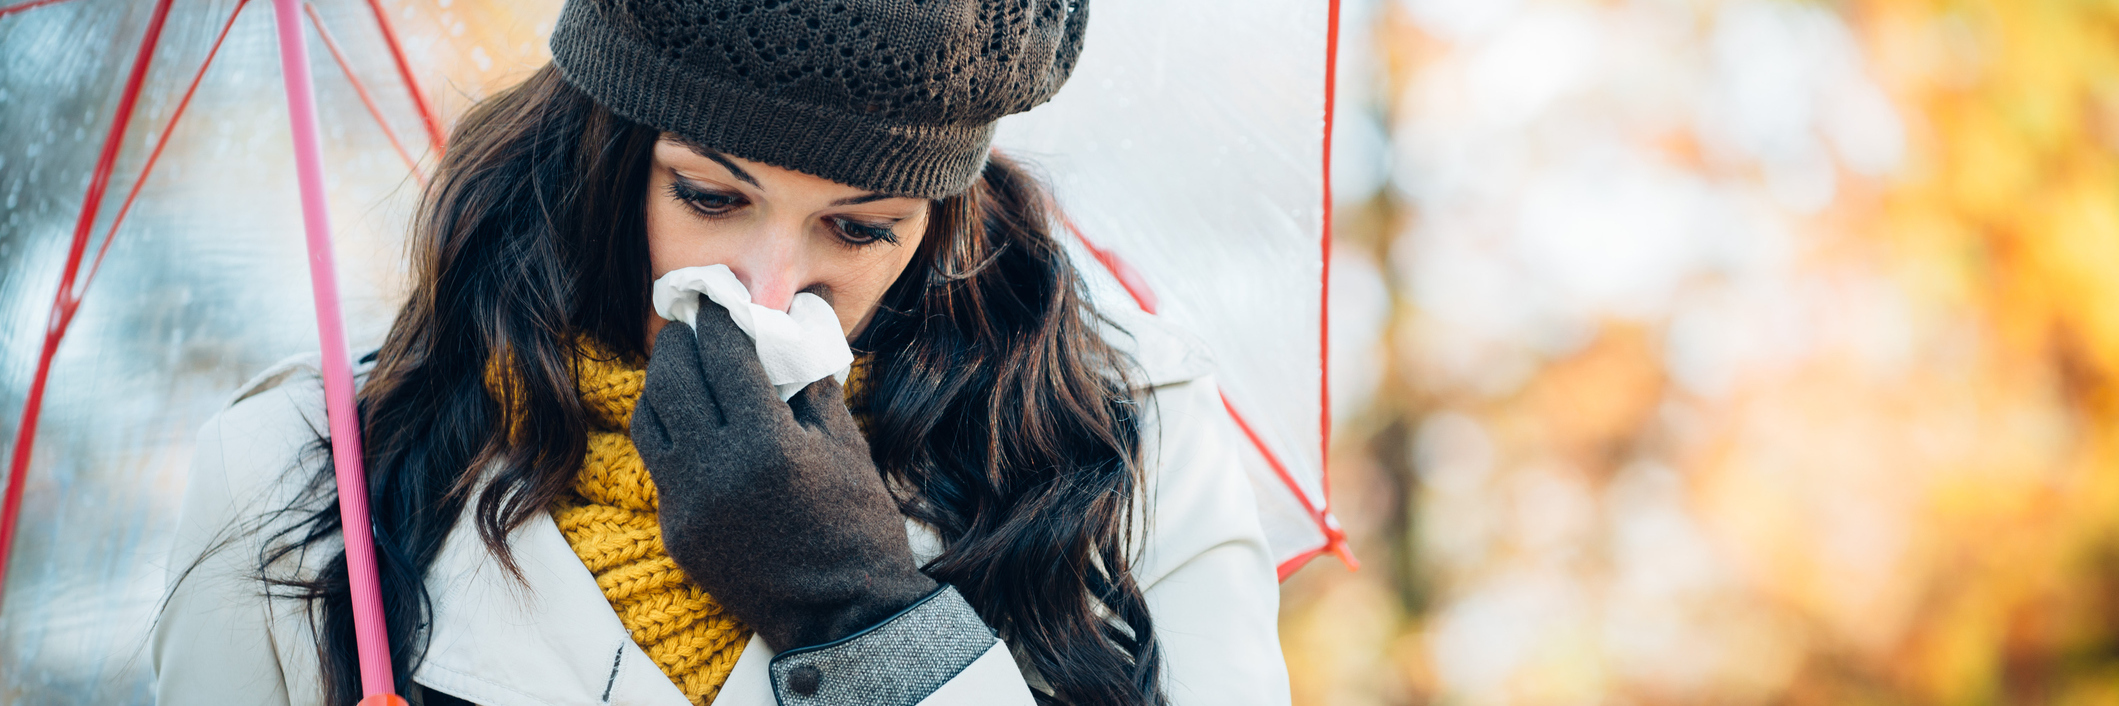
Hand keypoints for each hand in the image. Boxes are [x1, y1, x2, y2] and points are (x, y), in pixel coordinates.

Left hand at [630, 304, 937, 649]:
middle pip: (672, 379)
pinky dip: (671, 434)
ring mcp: (689, 505)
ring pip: (649, 419)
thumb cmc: (859, 527)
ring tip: (684, 370)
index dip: (721, 320)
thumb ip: (810, 385)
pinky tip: (693, 425)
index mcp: (766, 444)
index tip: (723, 303)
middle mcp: (716, 471)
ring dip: (663, 385)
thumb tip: (793, 330)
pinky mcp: (677, 533)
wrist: (844, 616)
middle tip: (695, 325)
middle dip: (681, 342)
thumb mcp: (846, 447)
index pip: (724, 356)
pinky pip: (659, 466)